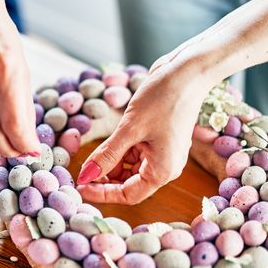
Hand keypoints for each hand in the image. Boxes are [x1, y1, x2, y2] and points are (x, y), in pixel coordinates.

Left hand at [76, 53, 213, 203]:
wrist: (186, 72)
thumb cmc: (163, 99)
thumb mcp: (129, 128)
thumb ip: (107, 155)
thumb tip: (86, 176)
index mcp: (163, 171)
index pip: (128, 195)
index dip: (103, 194)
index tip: (81, 187)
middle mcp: (165, 166)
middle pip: (129, 183)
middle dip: (105, 179)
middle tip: (81, 171)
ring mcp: (162, 152)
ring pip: (130, 168)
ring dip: (110, 165)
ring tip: (91, 156)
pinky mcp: (158, 139)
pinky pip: (135, 153)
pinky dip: (119, 151)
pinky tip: (106, 144)